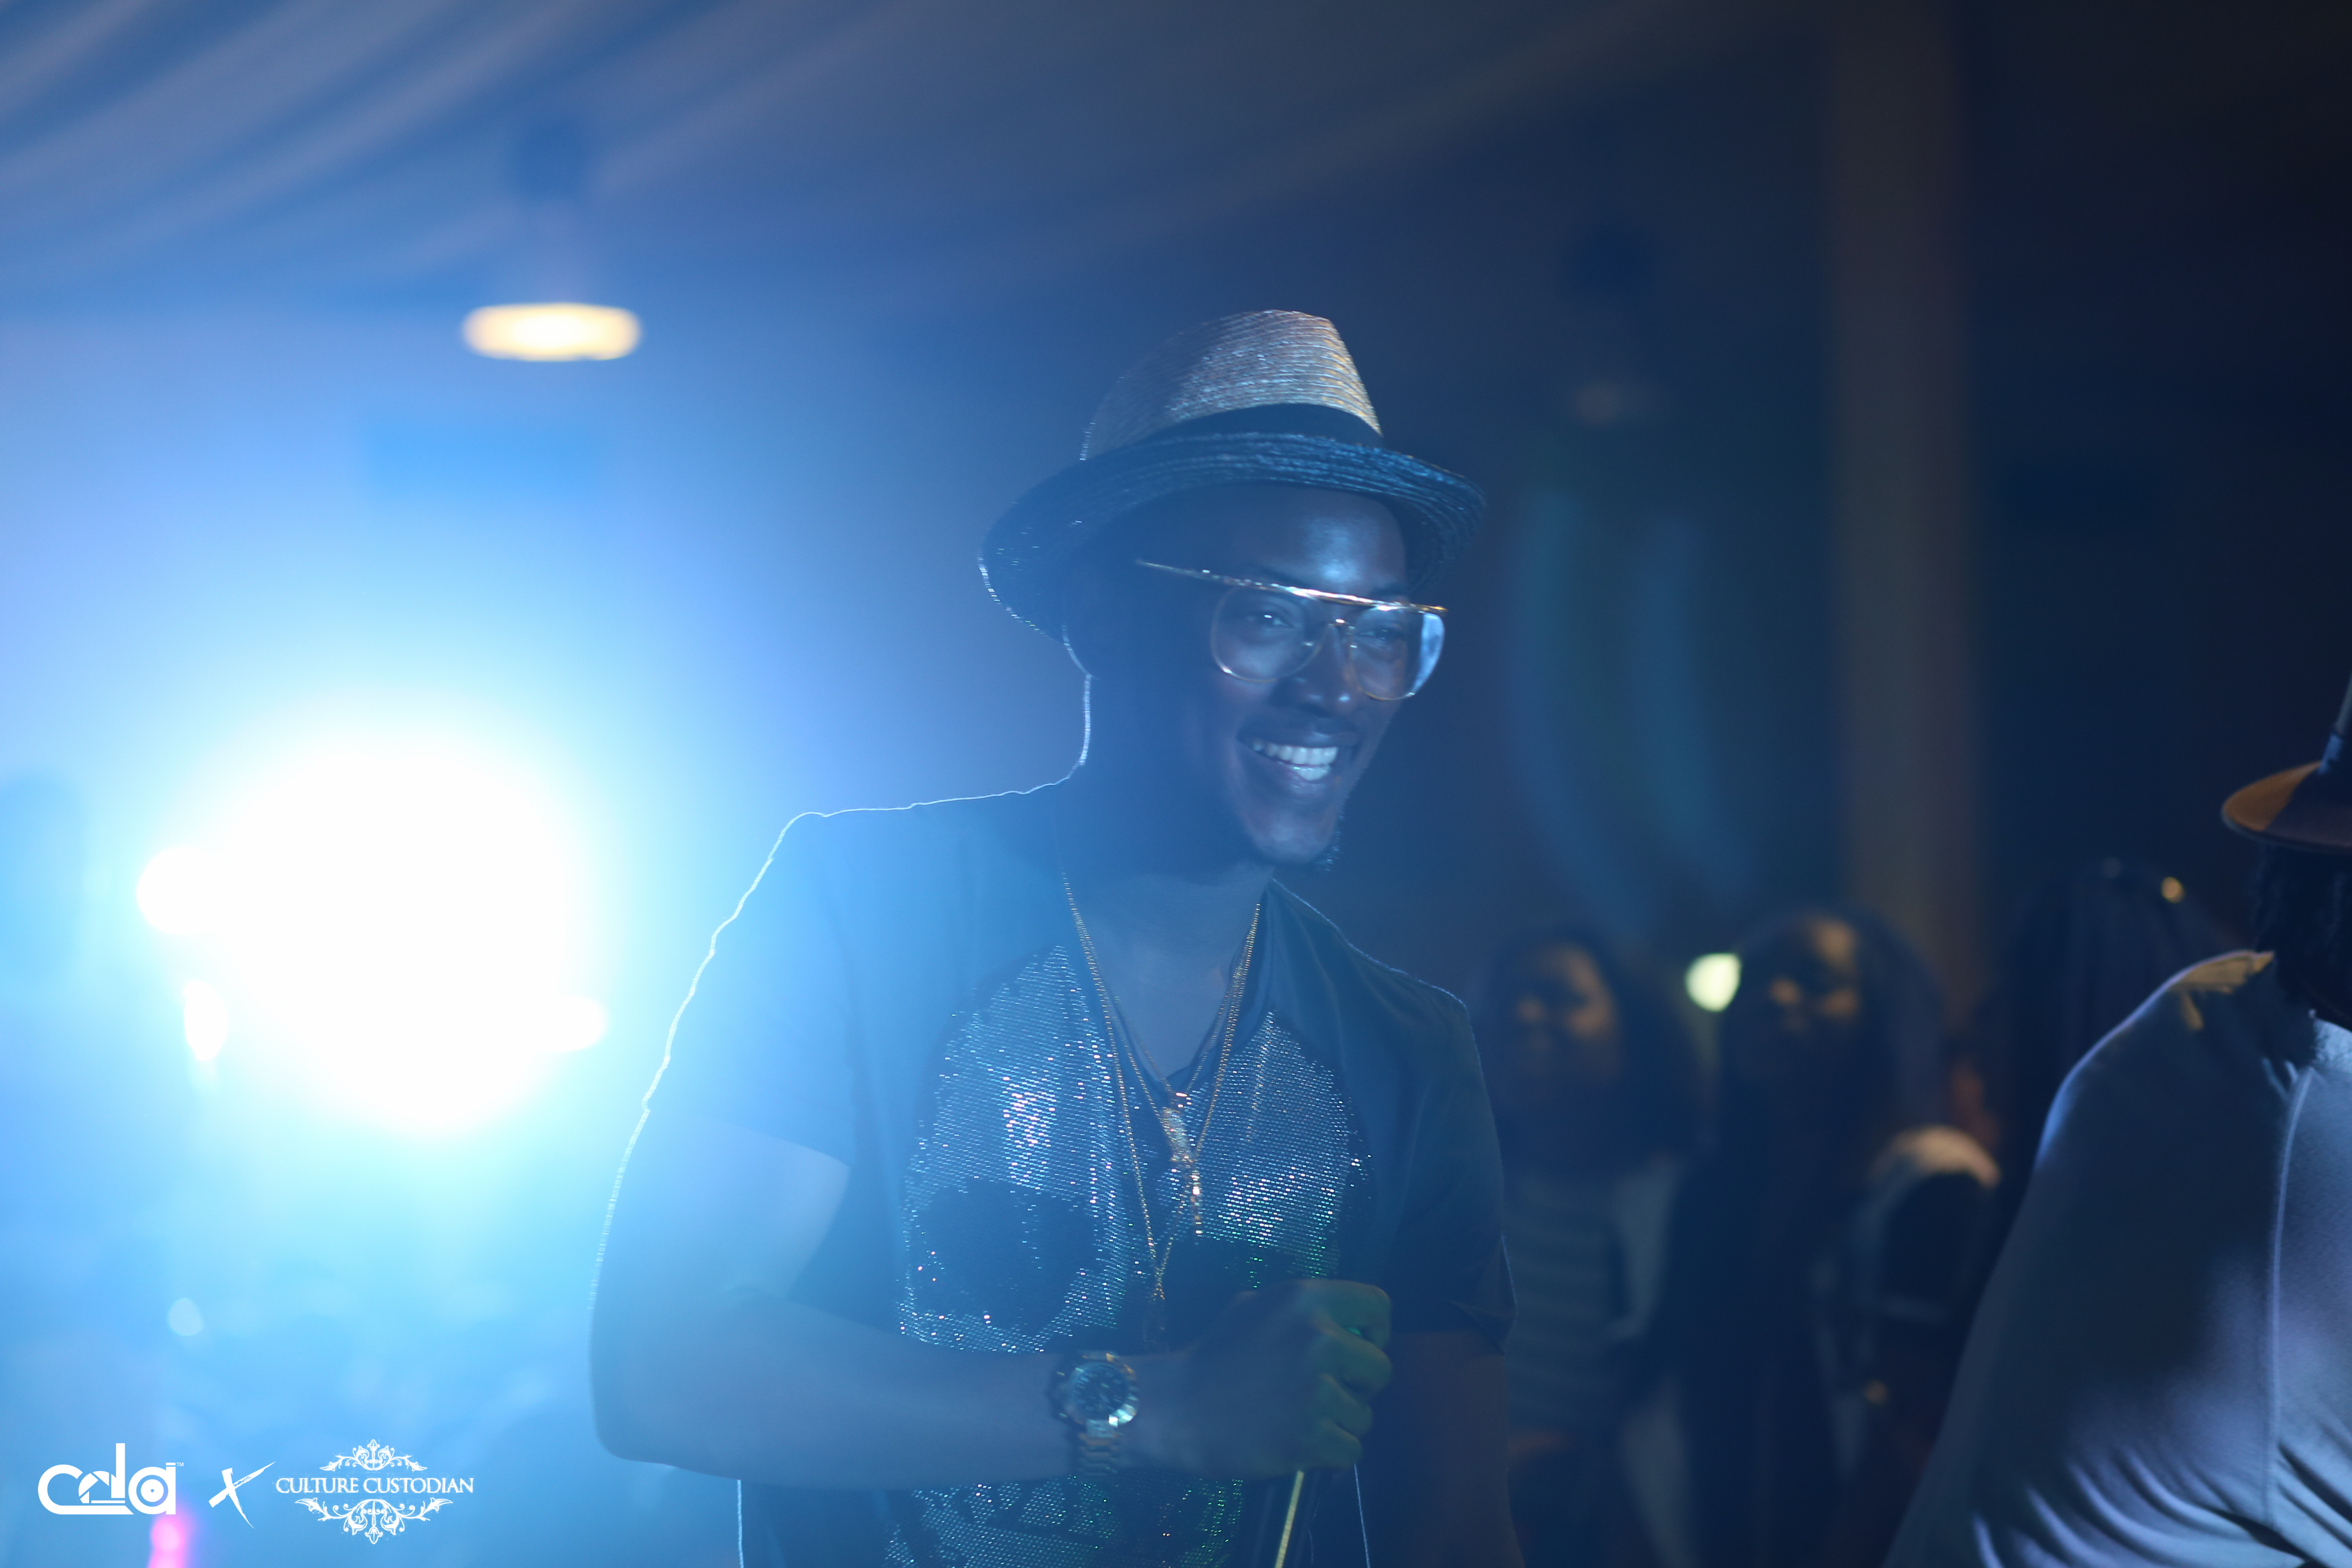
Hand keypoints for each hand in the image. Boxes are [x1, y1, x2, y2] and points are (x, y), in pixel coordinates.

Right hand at [1124, 1279, 1392, 1477]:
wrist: (1175, 1408)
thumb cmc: (1211, 1357)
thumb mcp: (1251, 1308)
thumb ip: (1299, 1311)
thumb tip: (1343, 1322)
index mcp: (1306, 1299)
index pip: (1379, 1306)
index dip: (1375, 1332)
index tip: (1358, 1350)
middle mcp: (1319, 1337)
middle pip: (1381, 1369)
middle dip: (1359, 1387)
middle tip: (1327, 1396)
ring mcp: (1316, 1389)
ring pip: (1365, 1416)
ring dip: (1340, 1424)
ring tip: (1304, 1421)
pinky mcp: (1311, 1435)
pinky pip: (1352, 1450)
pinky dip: (1331, 1455)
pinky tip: (1302, 1445)